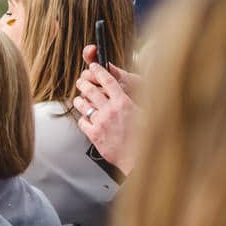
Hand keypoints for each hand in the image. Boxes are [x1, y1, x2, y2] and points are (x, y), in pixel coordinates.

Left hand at [73, 58, 142, 173]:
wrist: (138, 158)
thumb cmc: (145, 138)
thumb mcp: (146, 114)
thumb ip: (135, 101)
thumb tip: (130, 92)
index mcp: (124, 103)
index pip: (108, 81)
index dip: (98, 71)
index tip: (93, 66)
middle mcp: (110, 111)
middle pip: (90, 90)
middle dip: (83, 83)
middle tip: (81, 81)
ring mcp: (100, 122)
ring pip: (83, 105)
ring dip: (80, 100)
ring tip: (79, 98)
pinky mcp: (93, 135)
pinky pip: (82, 122)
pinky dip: (82, 118)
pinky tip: (85, 118)